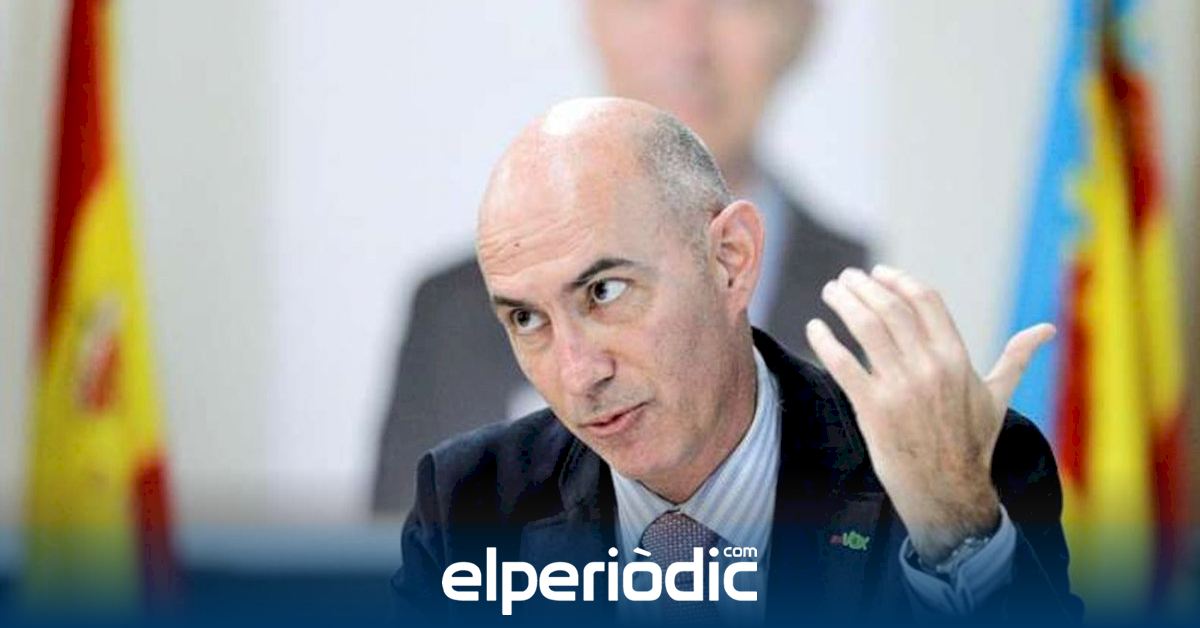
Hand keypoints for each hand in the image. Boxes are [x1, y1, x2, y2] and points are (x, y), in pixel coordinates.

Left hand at [805, 265, 1054, 564]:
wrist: (947, 491)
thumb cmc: (972, 443)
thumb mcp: (997, 397)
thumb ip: (1015, 358)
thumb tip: (1046, 330)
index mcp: (957, 358)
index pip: (926, 301)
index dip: (898, 280)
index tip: (878, 272)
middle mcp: (930, 367)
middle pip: (891, 308)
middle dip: (864, 286)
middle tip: (846, 278)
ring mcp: (900, 387)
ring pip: (866, 328)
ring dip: (844, 302)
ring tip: (831, 292)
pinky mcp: (873, 409)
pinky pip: (843, 364)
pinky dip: (825, 341)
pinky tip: (815, 328)